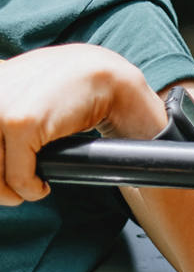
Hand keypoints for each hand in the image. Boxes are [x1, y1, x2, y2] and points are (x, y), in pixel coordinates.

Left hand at [0, 44, 165, 204]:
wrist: (106, 78)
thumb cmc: (70, 88)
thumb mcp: (24, 91)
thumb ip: (6, 107)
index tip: (3, 176)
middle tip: (13, 194)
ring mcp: (2, 107)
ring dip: (11, 191)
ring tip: (30, 188)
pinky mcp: (21, 123)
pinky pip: (18, 176)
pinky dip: (31, 190)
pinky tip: (42, 186)